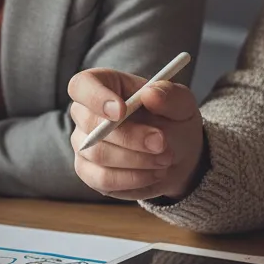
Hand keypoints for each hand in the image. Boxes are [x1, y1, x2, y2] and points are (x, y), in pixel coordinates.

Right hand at [68, 68, 204, 201]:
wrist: (176, 155)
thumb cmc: (172, 121)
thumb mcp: (181, 104)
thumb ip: (170, 96)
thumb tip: (151, 94)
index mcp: (103, 84)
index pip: (81, 85)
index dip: (96, 97)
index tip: (121, 110)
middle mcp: (85, 113)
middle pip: (89, 123)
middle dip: (129, 136)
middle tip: (160, 142)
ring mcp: (84, 144)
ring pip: (98, 154)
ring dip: (137, 160)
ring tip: (165, 158)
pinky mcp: (88, 172)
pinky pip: (102, 179)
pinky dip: (133, 178)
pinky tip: (153, 173)